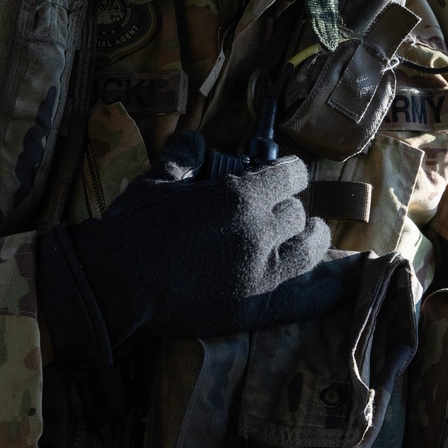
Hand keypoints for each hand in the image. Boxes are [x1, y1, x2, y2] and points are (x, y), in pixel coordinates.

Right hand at [38, 131, 336, 364]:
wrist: (113, 284)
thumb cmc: (132, 228)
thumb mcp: (157, 180)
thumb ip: (183, 156)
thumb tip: (193, 137)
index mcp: (240, 195)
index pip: (291, 175)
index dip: (290, 173)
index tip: (285, 177)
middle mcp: (259, 231)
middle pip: (299, 213)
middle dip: (293, 208)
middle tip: (283, 211)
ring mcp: (259, 273)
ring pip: (309, 250)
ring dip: (313, 240)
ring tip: (310, 237)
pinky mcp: (252, 309)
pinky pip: (303, 301)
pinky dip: (322, 294)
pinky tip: (335, 288)